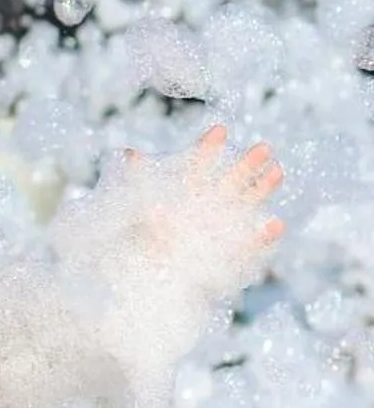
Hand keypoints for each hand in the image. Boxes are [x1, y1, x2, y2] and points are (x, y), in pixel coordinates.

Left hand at [116, 125, 284, 279]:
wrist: (155, 277)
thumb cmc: (145, 239)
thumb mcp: (137, 208)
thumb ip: (139, 181)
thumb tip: (130, 154)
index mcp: (189, 189)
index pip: (200, 163)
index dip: (210, 148)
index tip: (220, 130)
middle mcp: (211, 202)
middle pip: (233, 178)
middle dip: (248, 163)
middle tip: (264, 148)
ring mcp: (225, 223)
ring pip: (249, 202)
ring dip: (263, 188)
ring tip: (278, 172)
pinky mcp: (235, 249)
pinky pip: (252, 241)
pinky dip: (265, 234)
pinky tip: (276, 224)